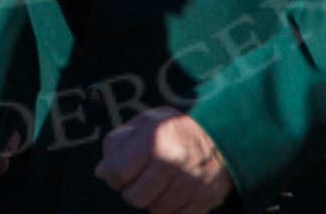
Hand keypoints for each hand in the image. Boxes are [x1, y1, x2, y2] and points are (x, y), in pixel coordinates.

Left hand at [94, 107, 233, 213]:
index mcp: (155, 140)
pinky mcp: (203, 201)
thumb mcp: (147, 121)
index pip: (116, 173)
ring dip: (153, 199)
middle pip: (134, 197)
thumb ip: (120, 142)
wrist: (222, 135)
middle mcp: (172, 163)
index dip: (112, 175)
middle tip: (142, 178)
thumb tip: (102, 171)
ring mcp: (189, 184)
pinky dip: (171, 208)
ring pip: (155, 209)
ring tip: (161, 183)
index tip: (118, 172)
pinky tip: (174, 193)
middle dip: (133, 189)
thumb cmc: (178, 129)